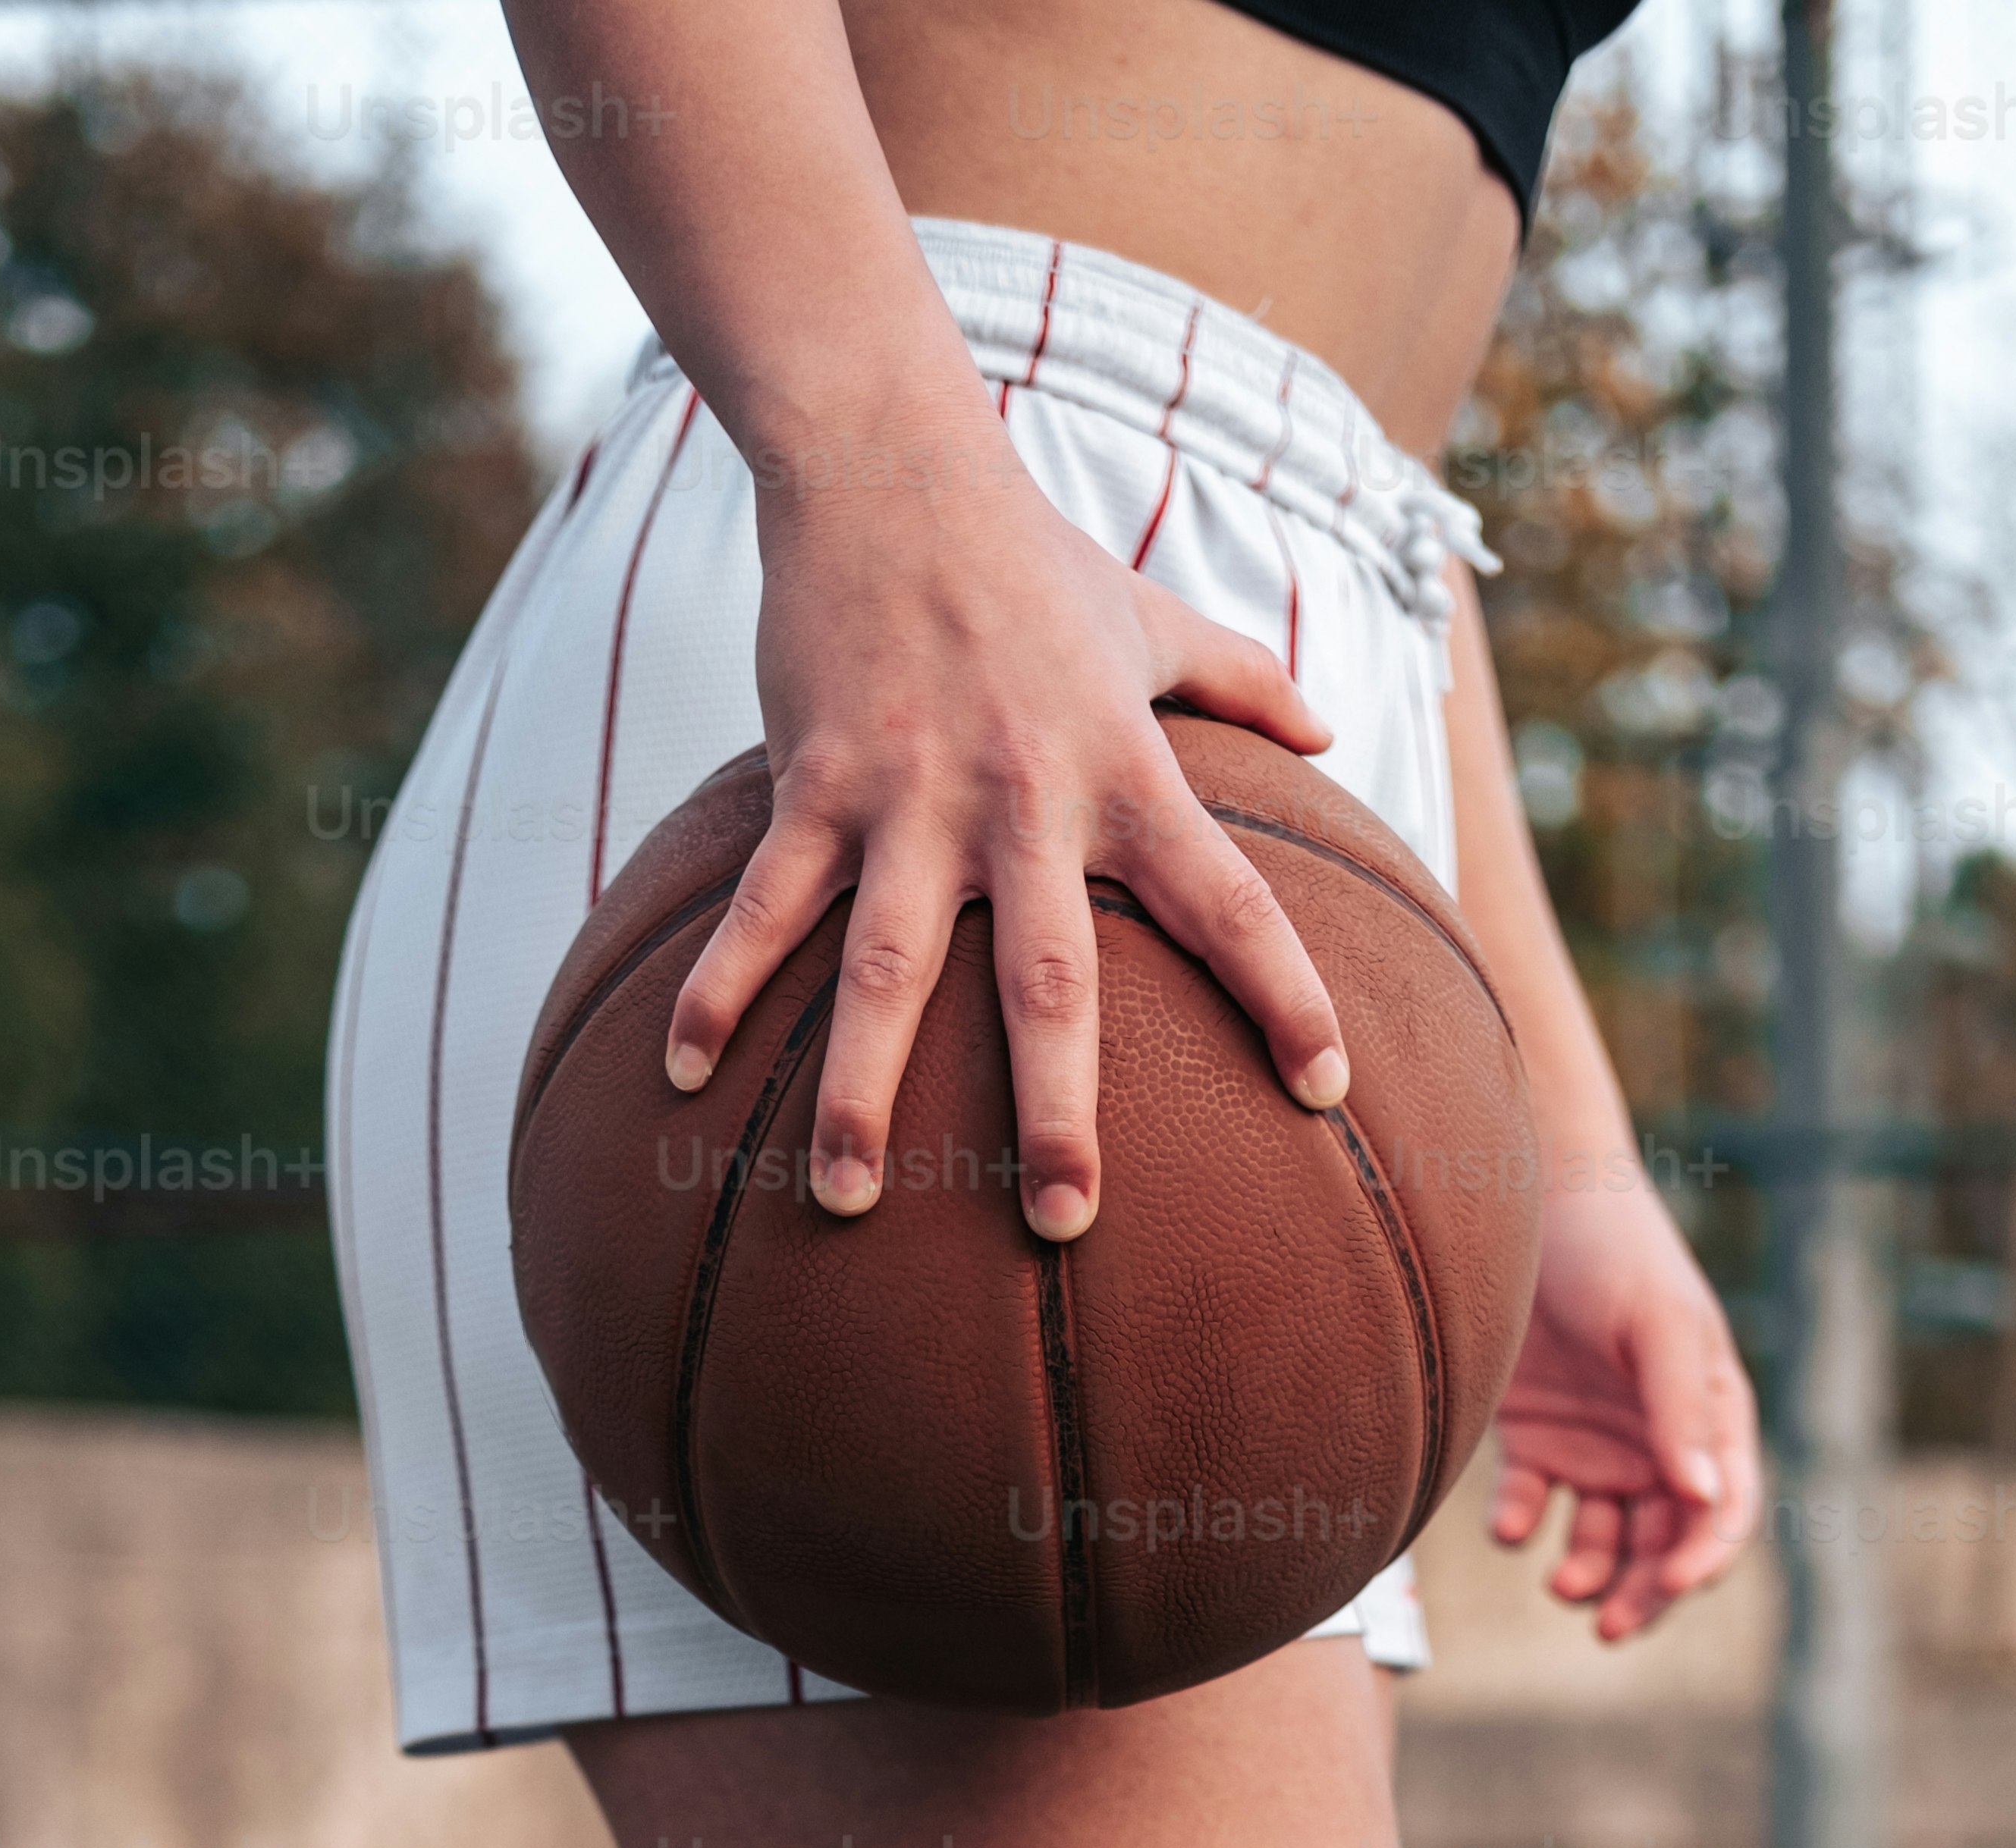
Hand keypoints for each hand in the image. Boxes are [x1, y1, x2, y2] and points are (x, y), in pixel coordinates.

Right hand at [663, 447, 1348, 1242]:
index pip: (1230, 898)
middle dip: (1055, 1108)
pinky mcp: (813, 781)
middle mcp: (1023, 799)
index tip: (1324, 1089)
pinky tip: (685, 1079)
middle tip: (1062, 1220)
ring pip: (889, 971)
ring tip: (847, 1204)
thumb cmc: (1028, 555)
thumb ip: (1244, 679)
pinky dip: (719, 989)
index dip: (1284, 992)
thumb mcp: (1149, 617)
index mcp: (1121, 772)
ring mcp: (910, 796)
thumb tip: (1329, 732)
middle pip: (1051, 979)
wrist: (889, 459)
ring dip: (861, 1092)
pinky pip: (765, 907)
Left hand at [1490, 1174, 1759, 1642]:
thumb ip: (1681, 1410)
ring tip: (1562, 1587)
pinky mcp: (1535, 1442)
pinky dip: (1523, 1525)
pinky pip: (1533, 1506)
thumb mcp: (1659, 1325)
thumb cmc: (1617, 1254)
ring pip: (1602, 1541)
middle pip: (1663, 1544)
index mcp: (1711, 1418)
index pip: (1724, 1511)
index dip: (1704, 1558)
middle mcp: (1658, 1444)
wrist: (1528, 1203)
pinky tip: (1514, 1525)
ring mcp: (1597, 1447)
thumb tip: (1700, 1498)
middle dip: (1644, 1592)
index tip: (1672, 1585)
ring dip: (1588, 1574)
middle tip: (1610, 1627)